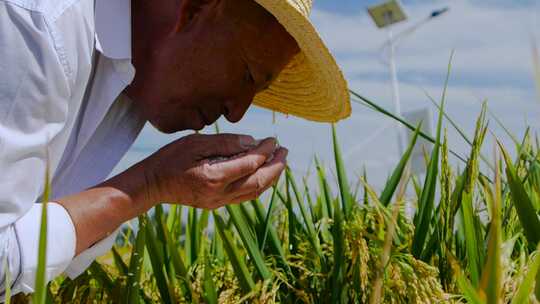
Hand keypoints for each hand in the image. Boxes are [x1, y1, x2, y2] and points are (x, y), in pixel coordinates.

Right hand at [142, 133, 287, 208]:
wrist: (152, 184)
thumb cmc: (171, 158)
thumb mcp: (195, 142)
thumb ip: (225, 142)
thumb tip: (252, 143)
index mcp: (214, 177)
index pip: (250, 164)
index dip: (265, 151)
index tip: (273, 139)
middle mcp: (220, 194)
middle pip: (259, 182)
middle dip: (275, 166)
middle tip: (285, 150)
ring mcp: (219, 202)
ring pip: (255, 192)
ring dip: (271, 177)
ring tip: (280, 161)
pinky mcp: (217, 204)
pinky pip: (245, 197)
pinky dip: (259, 186)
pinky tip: (264, 175)